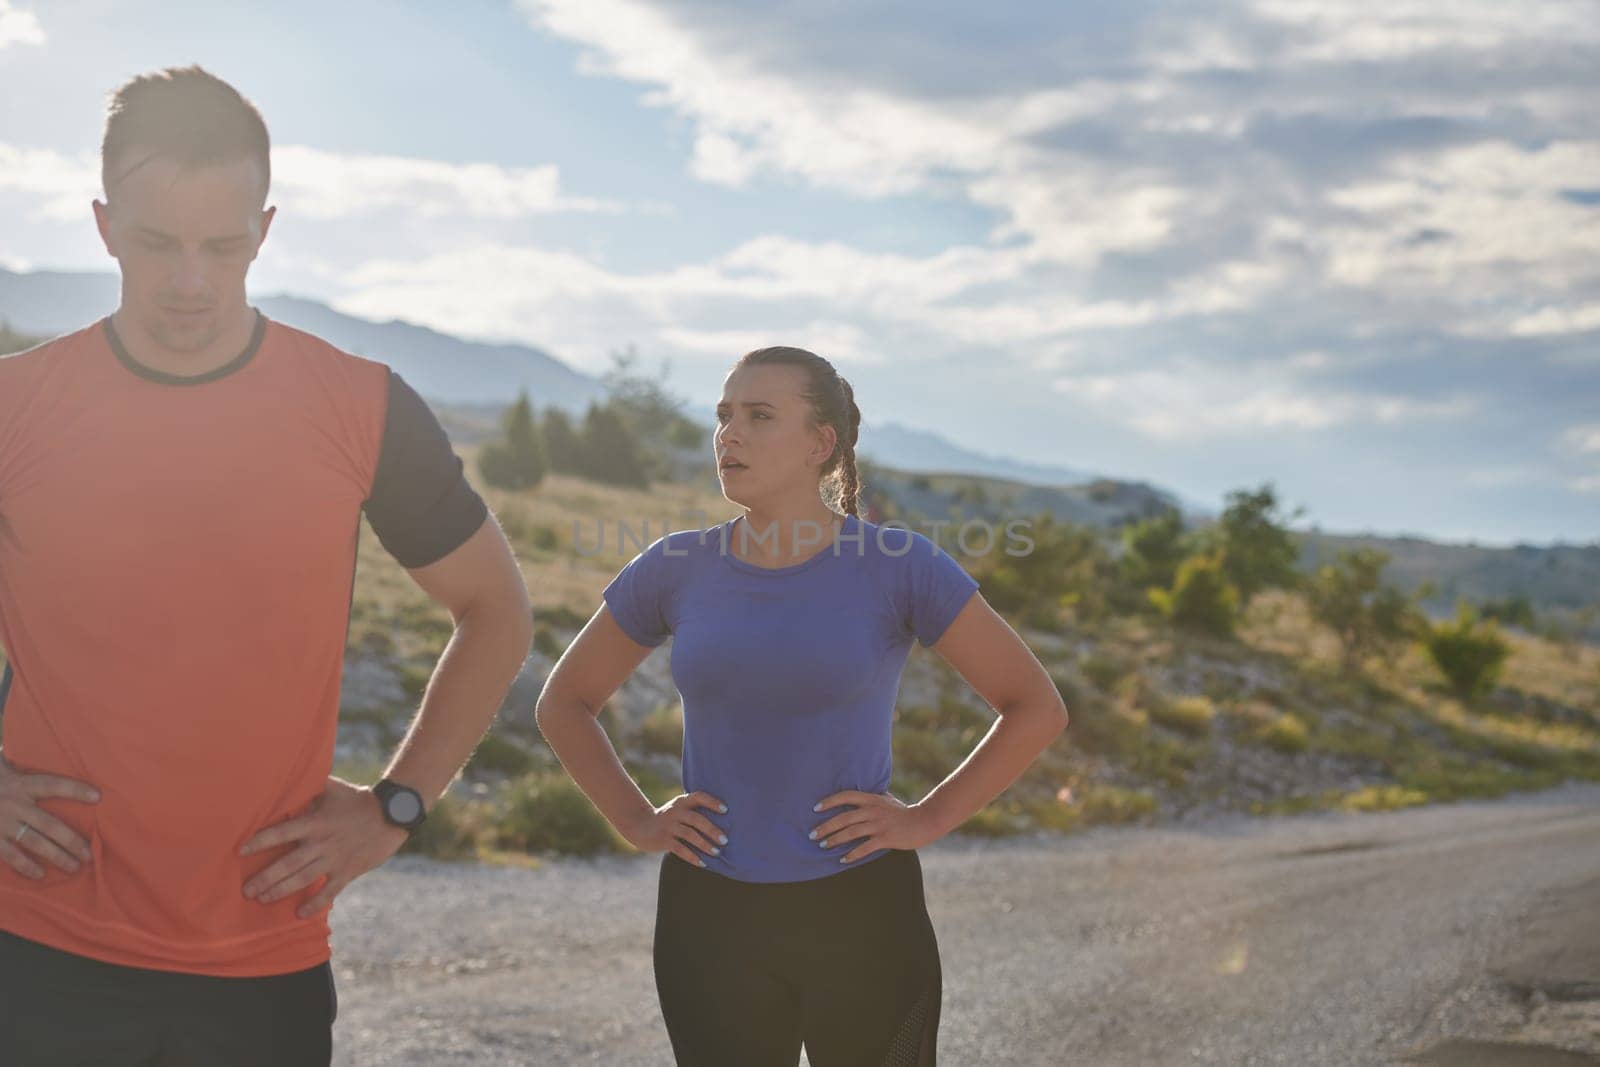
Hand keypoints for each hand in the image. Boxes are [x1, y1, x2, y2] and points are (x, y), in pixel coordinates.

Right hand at [0, 749, 97, 878]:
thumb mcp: (7, 768)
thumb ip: (29, 769)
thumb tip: (61, 758)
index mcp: (22, 784)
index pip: (53, 785)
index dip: (75, 790)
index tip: (98, 796)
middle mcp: (14, 804)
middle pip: (49, 824)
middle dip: (72, 840)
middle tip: (90, 854)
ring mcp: (2, 823)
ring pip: (34, 842)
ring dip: (56, 856)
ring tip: (75, 866)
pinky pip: (10, 855)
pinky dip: (25, 866)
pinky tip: (40, 874)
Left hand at [238, 776, 409, 918]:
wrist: (392, 815)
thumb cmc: (359, 799)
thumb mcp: (333, 789)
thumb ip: (310, 786)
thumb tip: (288, 775)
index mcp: (316, 822)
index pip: (282, 832)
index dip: (260, 841)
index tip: (241, 851)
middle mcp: (322, 842)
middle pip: (288, 863)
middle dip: (266, 878)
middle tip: (246, 890)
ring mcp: (336, 859)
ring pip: (304, 879)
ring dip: (281, 891)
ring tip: (262, 899)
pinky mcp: (349, 871)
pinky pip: (329, 891)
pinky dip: (315, 903)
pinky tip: (300, 914)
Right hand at [618, 791, 728, 868]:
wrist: (639, 825)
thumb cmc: (667, 819)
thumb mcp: (678, 809)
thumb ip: (694, 812)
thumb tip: (722, 825)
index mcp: (681, 802)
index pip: (699, 797)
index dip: (712, 802)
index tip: (726, 810)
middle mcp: (675, 811)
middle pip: (697, 819)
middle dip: (712, 830)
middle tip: (725, 840)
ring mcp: (668, 825)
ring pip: (689, 835)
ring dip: (704, 844)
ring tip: (716, 852)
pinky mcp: (662, 839)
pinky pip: (680, 849)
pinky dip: (692, 857)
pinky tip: (702, 863)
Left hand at [811, 790, 941, 863]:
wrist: (924, 821)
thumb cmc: (903, 812)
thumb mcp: (886, 800)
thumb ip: (871, 799)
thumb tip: (855, 797)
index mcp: (871, 799)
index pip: (846, 796)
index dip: (829, 801)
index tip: (815, 808)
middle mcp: (873, 810)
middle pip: (844, 817)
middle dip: (826, 826)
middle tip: (812, 834)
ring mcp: (879, 824)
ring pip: (851, 832)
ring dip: (835, 840)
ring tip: (823, 845)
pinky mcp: (886, 838)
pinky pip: (864, 847)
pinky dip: (852, 854)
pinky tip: (843, 860)